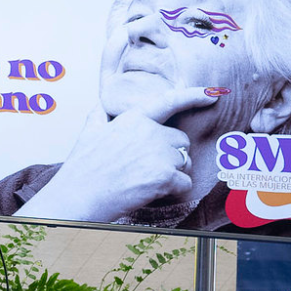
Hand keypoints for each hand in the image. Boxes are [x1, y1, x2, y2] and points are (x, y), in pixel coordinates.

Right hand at [18, 86, 220, 224]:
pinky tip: (150, 192)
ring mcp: (159, 154)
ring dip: (171, 174)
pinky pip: (184, 183)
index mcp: (133, 119)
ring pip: (184, 163)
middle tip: (147, 168)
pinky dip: (172, 191)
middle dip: (171, 155)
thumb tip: (101, 104)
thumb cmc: (82, 168)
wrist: (79, 196)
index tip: (211, 94)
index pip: (169, 102)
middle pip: (180, 141)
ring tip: (144, 181)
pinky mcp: (164, 176)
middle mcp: (149, 132)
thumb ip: (100, 116)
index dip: (193, 96)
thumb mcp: (88, 133)